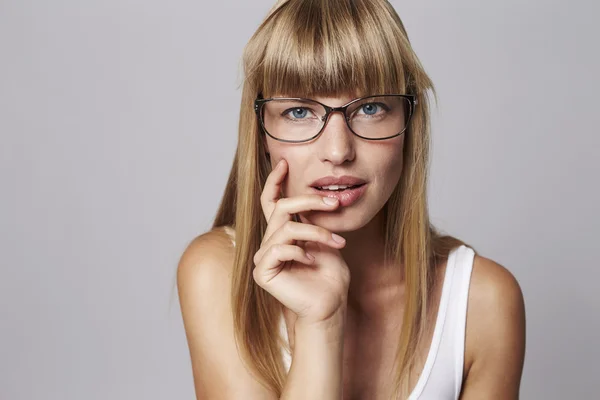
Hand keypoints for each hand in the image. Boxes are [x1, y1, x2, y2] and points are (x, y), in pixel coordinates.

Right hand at [253, 159, 350, 325]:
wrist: (330, 304)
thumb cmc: (330, 275)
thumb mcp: (324, 239)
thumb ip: (312, 220)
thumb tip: (313, 195)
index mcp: (281, 233)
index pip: (271, 202)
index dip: (275, 181)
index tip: (284, 162)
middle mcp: (269, 242)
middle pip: (279, 208)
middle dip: (308, 201)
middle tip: (333, 202)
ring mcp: (263, 257)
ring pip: (285, 228)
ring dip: (316, 231)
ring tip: (336, 243)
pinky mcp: (262, 271)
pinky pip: (279, 249)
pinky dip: (301, 251)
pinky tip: (313, 261)